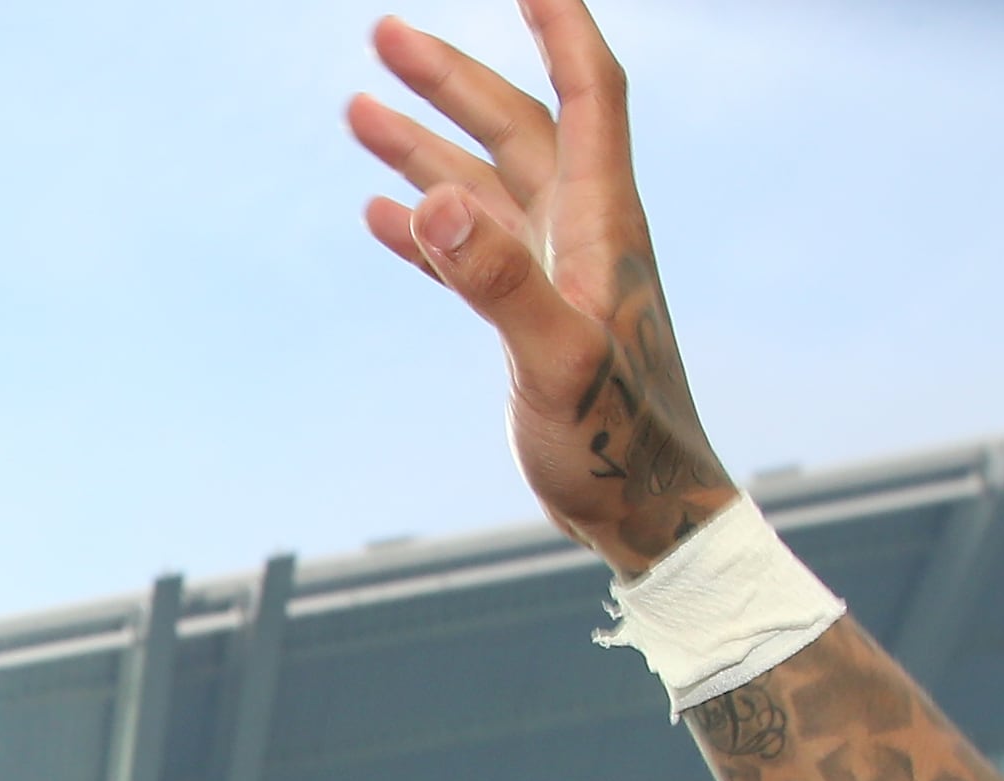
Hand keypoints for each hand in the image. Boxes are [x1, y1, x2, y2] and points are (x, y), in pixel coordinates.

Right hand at [350, 3, 736, 574]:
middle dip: (452, 74)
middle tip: (380, 33)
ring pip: (482, 181)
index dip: (558, 26)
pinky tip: (378, 211)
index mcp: (601, 223)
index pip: (588, 92)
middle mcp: (580, 231)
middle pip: (516, 123)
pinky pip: (467, 251)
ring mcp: (552, 272)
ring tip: (356, 106)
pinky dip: (422, 225)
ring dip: (424, 140)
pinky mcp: (527, 318)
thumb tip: (434, 201)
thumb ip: (499, 283)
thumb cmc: (617, 444)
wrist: (648, 509)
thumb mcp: (555, 364)